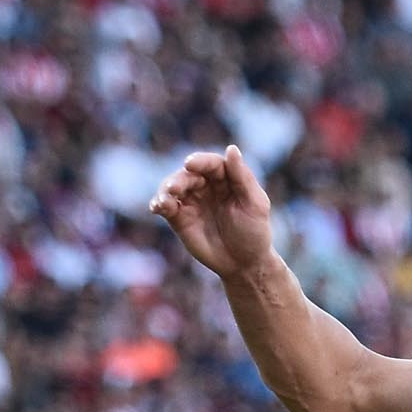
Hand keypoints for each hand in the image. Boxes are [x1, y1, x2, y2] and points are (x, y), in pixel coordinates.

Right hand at [148, 145, 275, 279]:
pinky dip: (159, 204)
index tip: (189, 164)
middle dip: (179, 179)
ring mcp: (191, 200)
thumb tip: (231, 148)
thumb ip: (242, 177)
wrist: (244, 263)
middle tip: (173, 188)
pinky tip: (157, 207)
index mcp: (226, 178)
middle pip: (188, 175)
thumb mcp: (255, 204)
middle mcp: (206, 185)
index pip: (211, 164)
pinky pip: (166, 206)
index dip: (200, 161)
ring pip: (173, 188)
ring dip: (166, 190)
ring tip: (164, 200)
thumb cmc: (254, 232)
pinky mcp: (179, 217)